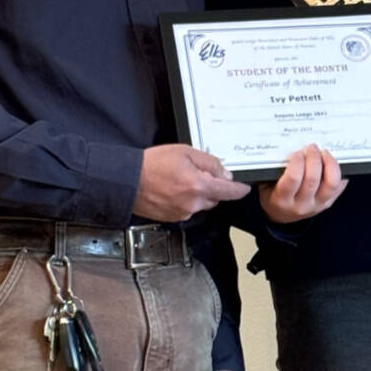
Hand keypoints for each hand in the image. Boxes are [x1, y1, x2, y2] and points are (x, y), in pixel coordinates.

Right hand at [132, 145, 250, 221]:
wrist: (126, 180)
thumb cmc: (151, 165)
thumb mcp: (185, 152)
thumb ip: (209, 163)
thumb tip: (224, 173)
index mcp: (199, 187)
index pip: (230, 192)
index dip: (239, 189)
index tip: (244, 188)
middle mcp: (193, 204)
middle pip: (215, 198)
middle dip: (212, 187)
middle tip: (197, 173)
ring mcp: (183, 213)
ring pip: (201, 204)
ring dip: (197, 194)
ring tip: (179, 179)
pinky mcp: (173, 218)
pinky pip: (187, 209)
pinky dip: (185, 200)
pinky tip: (172, 188)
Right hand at [258, 144, 347, 223]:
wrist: (282, 215)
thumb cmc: (273, 195)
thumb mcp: (265, 184)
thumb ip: (273, 169)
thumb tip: (287, 147)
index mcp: (282, 199)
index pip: (293, 179)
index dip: (297, 161)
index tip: (297, 152)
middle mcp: (301, 204)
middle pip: (313, 179)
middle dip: (314, 158)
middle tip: (311, 147)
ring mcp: (317, 205)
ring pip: (331, 183)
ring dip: (330, 163)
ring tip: (324, 153)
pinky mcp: (329, 203)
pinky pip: (340, 186)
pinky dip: (339, 172)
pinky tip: (331, 163)